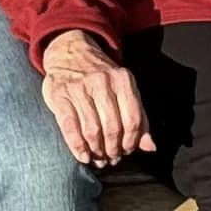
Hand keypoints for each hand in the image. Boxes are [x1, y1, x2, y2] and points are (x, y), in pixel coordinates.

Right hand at [41, 31, 155, 168]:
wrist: (70, 52)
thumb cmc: (101, 77)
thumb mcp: (124, 89)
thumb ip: (138, 116)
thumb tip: (150, 147)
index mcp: (123, 80)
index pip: (133, 120)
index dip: (132, 141)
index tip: (127, 150)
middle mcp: (102, 82)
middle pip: (113, 128)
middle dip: (114, 149)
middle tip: (112, 158)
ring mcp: (79, 88)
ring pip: (92, 130)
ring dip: (97, 151)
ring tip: (99, 158)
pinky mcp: (60, 95)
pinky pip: (70, 128)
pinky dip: (78, 147)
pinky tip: (84, 156)